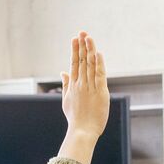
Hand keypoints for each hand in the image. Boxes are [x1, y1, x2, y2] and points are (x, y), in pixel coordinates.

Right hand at [58, 32, 109, 162]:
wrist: (82, 132)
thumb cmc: (75, 119)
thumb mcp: (66, 100)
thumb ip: (66, 84)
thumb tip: (63, 72)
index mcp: (73, 85)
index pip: (74, 64)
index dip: (75, 50)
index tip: (75, 38)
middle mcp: (80, 84)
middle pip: (81, 61)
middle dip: (82, 45)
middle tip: (82, 32)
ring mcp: (89, 88)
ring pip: (89, 65)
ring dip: (89, 50)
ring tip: (88, 37)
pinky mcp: (100, 93)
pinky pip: (99, 75)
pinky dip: (98, 64)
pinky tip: (98, 53)